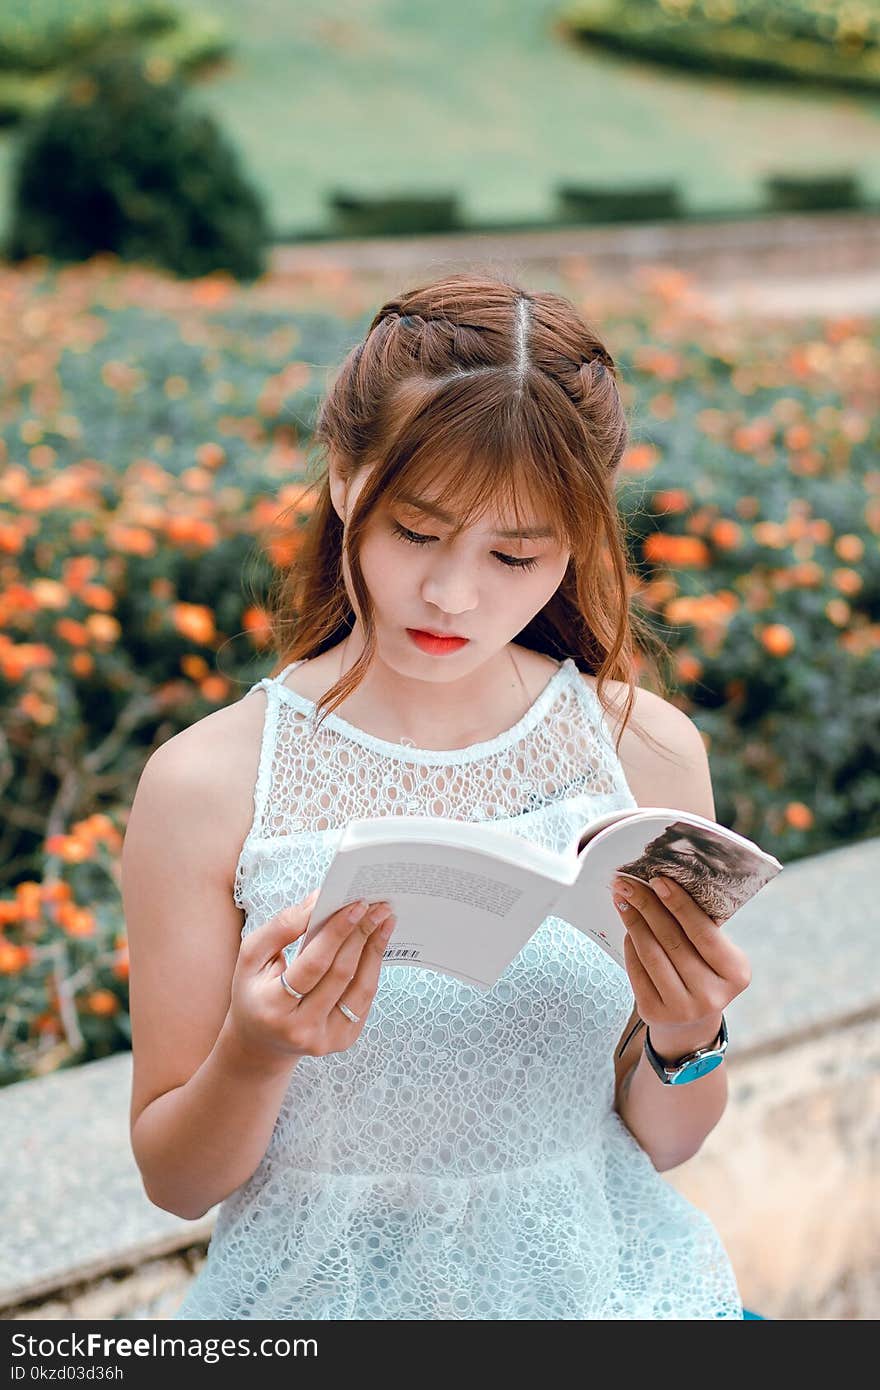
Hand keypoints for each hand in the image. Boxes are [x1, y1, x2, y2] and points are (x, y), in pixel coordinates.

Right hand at [223, 889, 396, 1064]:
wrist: (261, 1041)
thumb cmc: (255, 989)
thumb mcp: (252, 956)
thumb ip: (282, 926)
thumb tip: (318, 900)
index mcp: (273, 1007)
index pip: (313, 965)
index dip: (337, 933)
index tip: (357, 905)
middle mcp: (301, 1029)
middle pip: (341, 974)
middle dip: (361, 935)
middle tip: (378, 905)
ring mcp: (326, 1039)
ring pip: (361, 988)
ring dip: (376, 949)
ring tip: (385, 919)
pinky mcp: (344, 1039)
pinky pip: (365, 999)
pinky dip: (373, 967)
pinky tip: (377, 943)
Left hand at [611, 874, 750, 1056]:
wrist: (692, 1025)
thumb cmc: (705, 974)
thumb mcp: (716, 955)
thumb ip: (700, 927)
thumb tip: (664, 884)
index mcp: (736, 973)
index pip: (704, 932)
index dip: (679, 904)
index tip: (657, 879)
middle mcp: (712, 994)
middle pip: (672, 940)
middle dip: (648, 906)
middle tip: (628, 883)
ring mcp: (682, 1008)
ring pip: (651, 954)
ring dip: (634, 922)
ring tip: (623, 899)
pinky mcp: (655, 1013)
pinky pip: (637, 969)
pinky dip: (630, 944)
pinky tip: (626, 926)